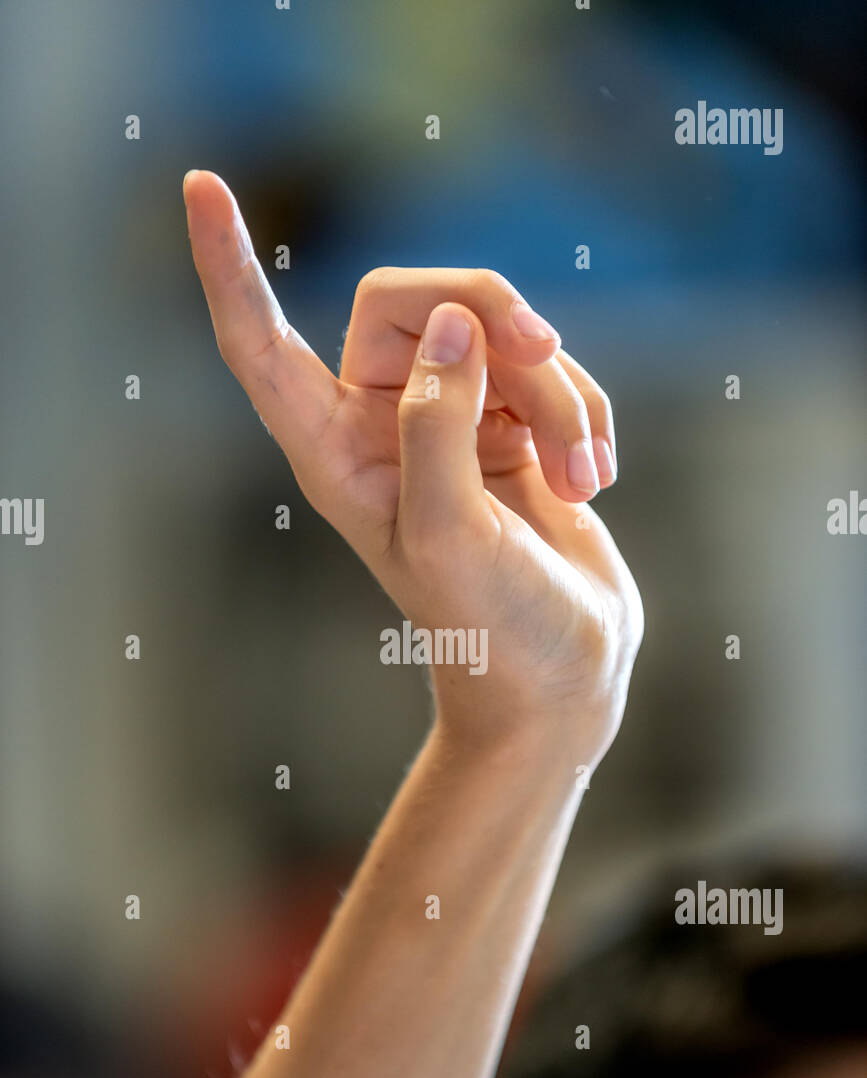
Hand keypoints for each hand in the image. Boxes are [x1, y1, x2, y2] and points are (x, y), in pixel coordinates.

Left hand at [183, 171, 642, 765]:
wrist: (564, 673)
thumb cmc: (494, 629)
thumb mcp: (453, 534)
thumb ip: (439, 424)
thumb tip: (455, 323)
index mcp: (332, 454)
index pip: (259, 346)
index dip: (227, 269)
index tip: (199, 186)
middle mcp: (380, 424)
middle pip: (417, 299)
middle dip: (495, 320)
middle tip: (545, 357)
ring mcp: (450, 419)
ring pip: (502, 335)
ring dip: (560, 398)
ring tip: (582, 484)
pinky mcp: (513, 424)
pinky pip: (551, 370)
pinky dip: (585, 414)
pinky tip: (595, 481)